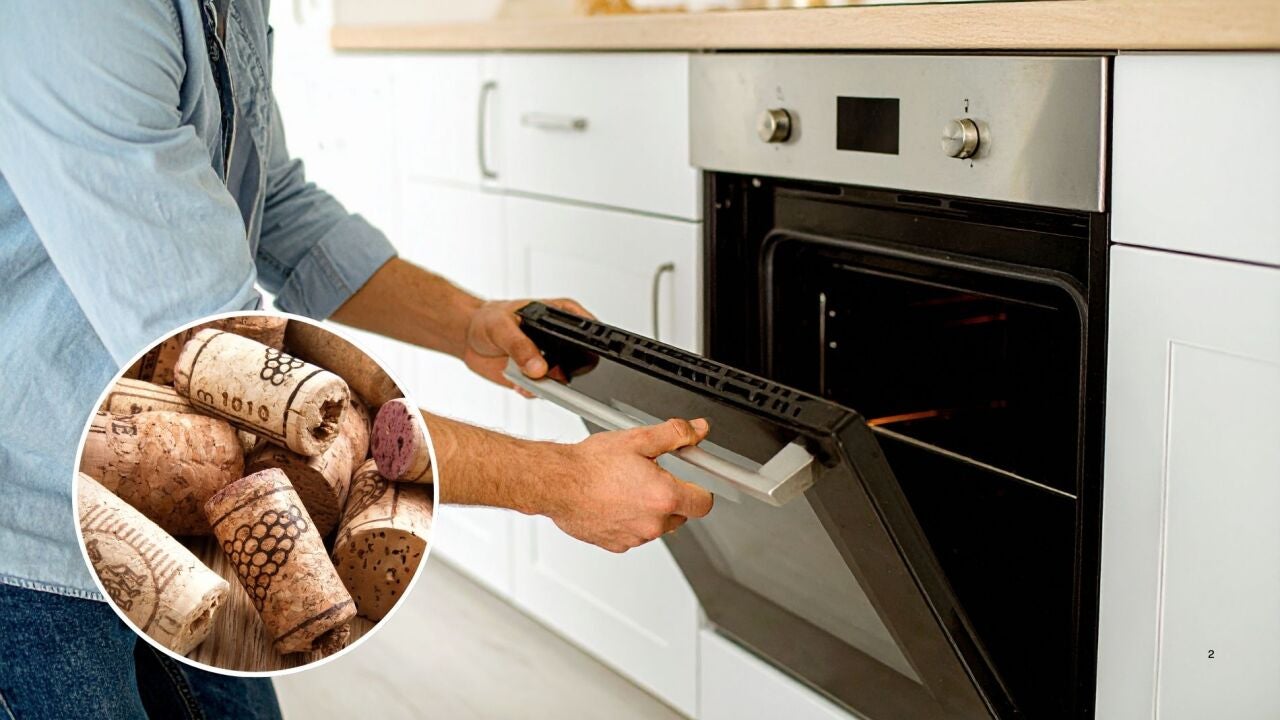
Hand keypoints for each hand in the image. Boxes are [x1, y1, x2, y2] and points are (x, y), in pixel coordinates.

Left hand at [463, 298, 593, 390]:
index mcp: (560, 315)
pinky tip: (517, 380)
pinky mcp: (540, 378)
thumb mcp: (501, 327)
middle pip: (581, 361)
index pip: (587, 329)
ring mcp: (551, 360)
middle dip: (563, 372)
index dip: (585, 344)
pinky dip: (531, 391)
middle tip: (540, 371)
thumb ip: (520, 346)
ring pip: (564, 381)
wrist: (469, 337)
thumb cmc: (487, 320)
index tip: (568, 354)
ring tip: (523, 375)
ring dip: (545, 385)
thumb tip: (538, 367)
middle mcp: (561, 339)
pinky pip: (545, 392)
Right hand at [544, 418, 715, 552]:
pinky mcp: (617, 545)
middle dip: (672, 496)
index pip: (704, 502)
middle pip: (681, 514)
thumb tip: (697, 430)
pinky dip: (629, 519)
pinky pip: (635, 533)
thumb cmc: (591, 464)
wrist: (557, 483)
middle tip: (651, 475)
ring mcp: (635, 537)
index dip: (700, 488)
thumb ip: (675, 434)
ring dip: (649, 509)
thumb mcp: (638, 439)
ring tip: (626, 486)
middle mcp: (653, 523)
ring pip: (657, 525)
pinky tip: (614, 500)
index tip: (692, 479)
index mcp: (664, 496)